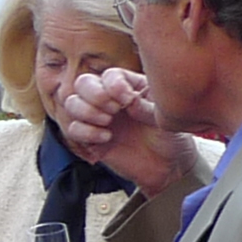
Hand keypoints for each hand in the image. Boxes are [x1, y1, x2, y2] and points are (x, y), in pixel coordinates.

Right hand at [58, 67, 187, 192]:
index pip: (109, 75)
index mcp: (129, 86)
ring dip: (87, 112)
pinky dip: (86, 132)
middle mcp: (109, 99)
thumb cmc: (170, 137)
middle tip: (114, 111)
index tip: (129, 101)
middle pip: (83, 82)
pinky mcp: (90, 139)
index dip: (114, 86)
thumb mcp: (165, 118)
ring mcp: (98, 118)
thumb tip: (128, 102)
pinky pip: (73, 129)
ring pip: (71, 102)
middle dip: (95, 95)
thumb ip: (147, 107)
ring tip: (108, 123)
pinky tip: (106, 138)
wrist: (167, 167)